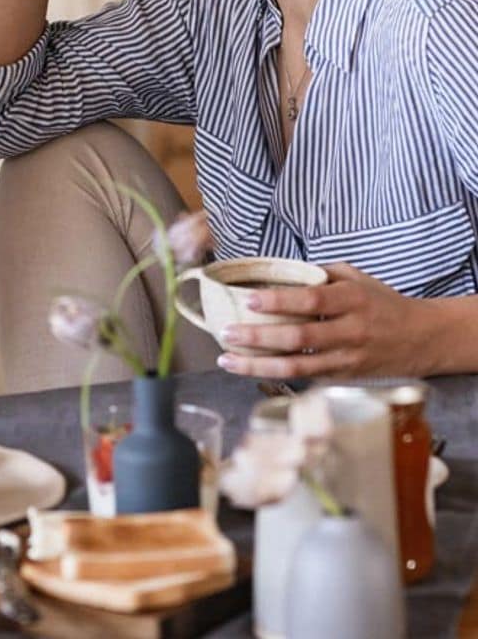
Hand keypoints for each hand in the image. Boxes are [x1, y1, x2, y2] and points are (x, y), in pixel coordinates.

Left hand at [216, 263, 436, 378]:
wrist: (423, 338)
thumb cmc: (381, 302)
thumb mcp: (355, 277)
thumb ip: (317, 274)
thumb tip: (275, 270)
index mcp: (352, 300)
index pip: (311, 300)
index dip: (279, 301)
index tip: (249, 299)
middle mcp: (351, 331)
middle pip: (299, 337)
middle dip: (258, 337)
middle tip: (226, 333)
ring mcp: (348, 359)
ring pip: (299, 367)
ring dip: (259, 365)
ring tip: (228, 360)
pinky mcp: (345, 379)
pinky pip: (307, 379)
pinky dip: (277, 375)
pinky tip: (251, 370)